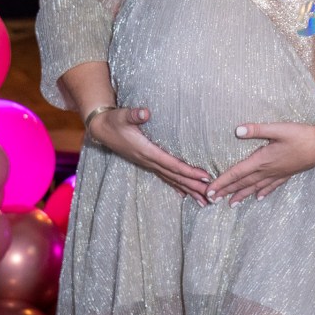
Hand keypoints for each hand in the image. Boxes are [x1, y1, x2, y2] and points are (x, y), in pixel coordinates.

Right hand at [91, 107, 210, 205]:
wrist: (101, 129)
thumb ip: (134, 114)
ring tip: (203, 202)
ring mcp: (147, 164)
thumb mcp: (123, 115)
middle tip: (212, 196)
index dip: (189, 171)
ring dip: (188, 190)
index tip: (205, 177)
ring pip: (171, 180)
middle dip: (194, 186)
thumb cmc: (115, 121)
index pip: (172, 164)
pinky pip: (165, 177)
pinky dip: (176, 186)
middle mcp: (148, 161)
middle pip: (175, 177)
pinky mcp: (147, 163)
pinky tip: (184, 194)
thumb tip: (145, 112)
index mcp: (146, 151)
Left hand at [206, 120, 314, 206]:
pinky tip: (259, 198)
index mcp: (262, 160)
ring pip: (255, 188)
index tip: (209, 191)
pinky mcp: (286, 174)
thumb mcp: (277, 129)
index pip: (237, 173)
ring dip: (242, 195)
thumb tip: (236, 130)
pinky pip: (271, 186)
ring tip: (230, 204)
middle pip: (243, 183)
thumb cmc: (300, 135)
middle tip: (212, 201)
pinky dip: (263, 192)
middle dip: (226, 191)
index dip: (222, 182)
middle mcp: (268, 170)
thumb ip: (257, 130)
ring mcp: (277, 174)